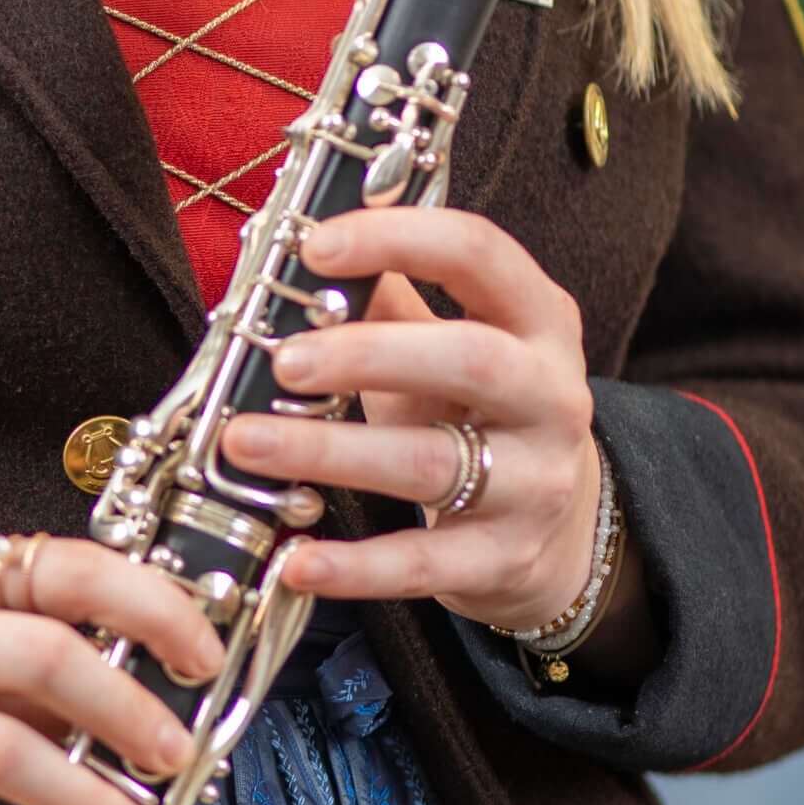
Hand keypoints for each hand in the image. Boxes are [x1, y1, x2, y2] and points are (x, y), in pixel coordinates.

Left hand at [219, 204, 628, 645]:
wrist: (559, 532)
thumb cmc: (477, 412)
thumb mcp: (450, 341)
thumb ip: (388, 295)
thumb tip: (301, 246)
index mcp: (537, 319)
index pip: (480, 254)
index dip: (398, 238)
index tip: (314, 245)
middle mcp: (551, 395)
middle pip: (470, 359)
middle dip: (367, 355)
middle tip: (282, 360)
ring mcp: (535, 482)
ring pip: (432, 463)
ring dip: (330, 453)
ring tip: (244, 442)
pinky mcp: (503, 558)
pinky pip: (423, 564)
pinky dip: (355, 566)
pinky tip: (297, 561)